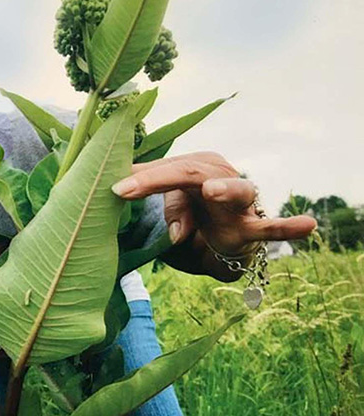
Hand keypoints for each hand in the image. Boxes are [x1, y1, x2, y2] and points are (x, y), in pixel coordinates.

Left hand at [111, 152, 316, 278]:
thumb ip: (167, 214)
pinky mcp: (252, 226)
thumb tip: (177, 232)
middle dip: (154, 180)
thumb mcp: (168, 216)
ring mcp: (237, 200)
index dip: (134, 176)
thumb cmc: (189, 222)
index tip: (107, 187)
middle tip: (123, 190)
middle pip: (186, 172)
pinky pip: (272, 227)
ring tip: (210, 191)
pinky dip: (288, 227)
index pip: (160, 167)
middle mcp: (216, 175)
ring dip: (223, 189)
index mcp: (191, 167)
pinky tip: (309, 224)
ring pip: (234, 188)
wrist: (218, 248)